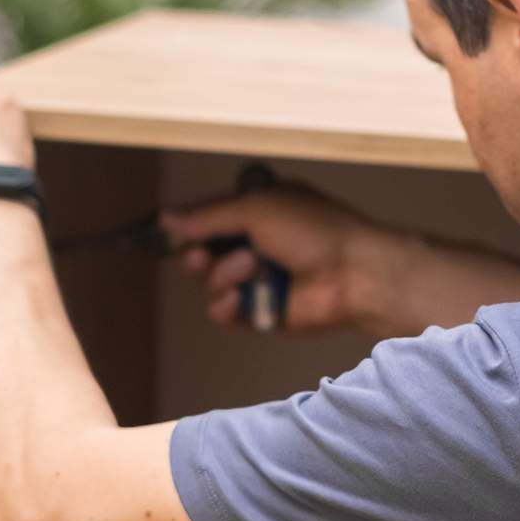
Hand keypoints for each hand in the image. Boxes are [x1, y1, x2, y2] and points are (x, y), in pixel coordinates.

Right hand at [159, 185, 409, 334]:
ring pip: (212, 284)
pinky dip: (227, 306)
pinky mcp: (261, 312)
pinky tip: (238, 301)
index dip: (190, 224)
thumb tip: (166, 217)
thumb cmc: (314, 231)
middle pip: (204, 253)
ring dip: (225, 276)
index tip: (169, 231)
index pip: (211, 216)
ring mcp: (259, 280)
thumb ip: (208, 215)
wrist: (354, 274)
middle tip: (201, 258)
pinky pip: (224, 313)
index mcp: (259, 210)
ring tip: (252, 270)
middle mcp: (257, 243)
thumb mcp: (257, 208)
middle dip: (198, 256)